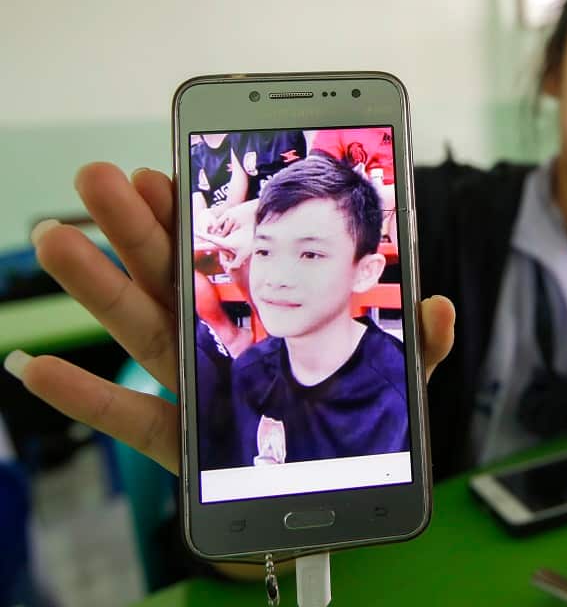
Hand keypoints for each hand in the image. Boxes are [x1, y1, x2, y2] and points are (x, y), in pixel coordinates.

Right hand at [3, 163, 454, 475]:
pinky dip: (82, 397)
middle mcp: (212, 342)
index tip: (162, 172)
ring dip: (95, 286)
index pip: (217, 256)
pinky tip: (33, 366)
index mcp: (255, 313)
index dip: (187, 216)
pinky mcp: (182, 445)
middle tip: (97, 174)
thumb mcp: (396, 376)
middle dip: (134, 227)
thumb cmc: (346, 415)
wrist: (322, 480)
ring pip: (139, 331)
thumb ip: (421, 343)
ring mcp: (191, 391)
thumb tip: (441, 307)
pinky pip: (128, 418)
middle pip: (167, 278)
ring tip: (54, 235)